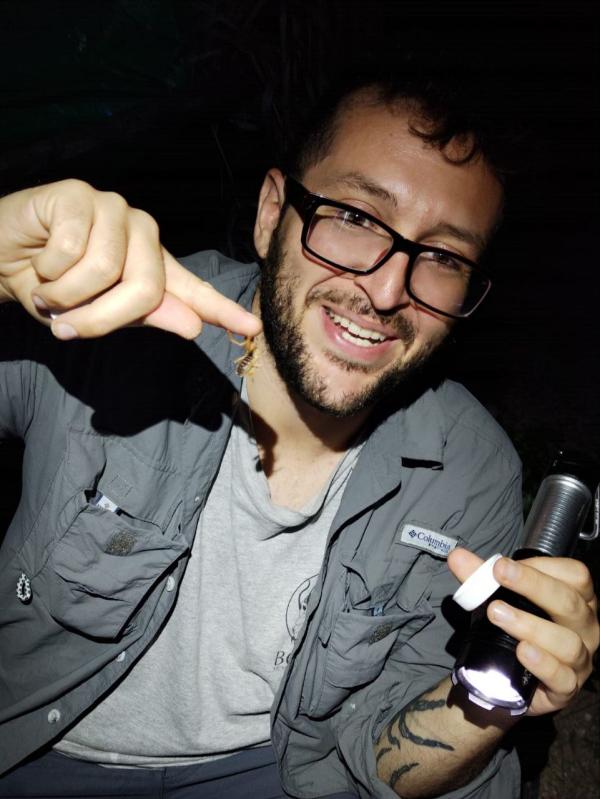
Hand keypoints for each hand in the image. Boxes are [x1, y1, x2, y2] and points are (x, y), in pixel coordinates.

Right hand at [0, 179, 261, 339]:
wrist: (0, 258)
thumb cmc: (51, 286)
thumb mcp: (96, 312)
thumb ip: (144, 315)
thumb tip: (193, 325)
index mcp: (152, 266)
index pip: (192, 289)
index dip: (221, 309)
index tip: (250, 327)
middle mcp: (142, 233)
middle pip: (146, 290)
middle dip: (100, 320)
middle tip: (67, 326)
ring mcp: (114, 209)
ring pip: (107, 271)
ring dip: (66, 295)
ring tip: (49, 288)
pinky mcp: (80, 194)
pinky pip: (72, 250)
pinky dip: (48, 269)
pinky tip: (39, 258)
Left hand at [448, 548, 598, 715]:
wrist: (507, 676)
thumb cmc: (514, 629)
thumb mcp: (499, 599)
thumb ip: (480, 578)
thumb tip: (458, 557)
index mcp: (577, 599)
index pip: (574, 575)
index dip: (541, 566)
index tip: (505, 564)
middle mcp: (584, 627)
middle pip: (569, 603)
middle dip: (533, 586)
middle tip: (499, 575)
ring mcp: (580, 659)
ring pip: (567, 642)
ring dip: (530, 625)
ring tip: (497, 614)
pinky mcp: (567, 687)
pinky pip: (562, 677)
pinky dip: (542, 663)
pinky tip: (521, 651)